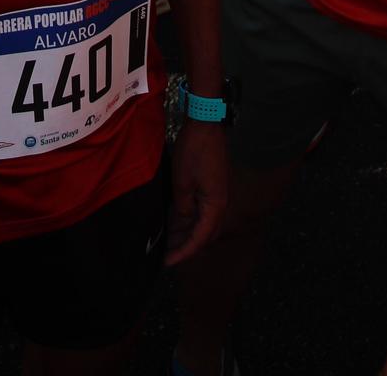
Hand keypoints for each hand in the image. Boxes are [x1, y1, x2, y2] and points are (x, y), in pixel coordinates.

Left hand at [165, 119, 227, 263]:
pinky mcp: (211, 186)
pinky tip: (174, 221)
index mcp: (215, 206)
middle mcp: (219, 204)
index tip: (168, 262)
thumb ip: (183, 207)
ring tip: (167, 242)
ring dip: (186, 233)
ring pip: (202, 223)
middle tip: (167, 256)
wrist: (205, 123)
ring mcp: (216, 195)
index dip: (184, 252)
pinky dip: (188, 218)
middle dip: (186, 246)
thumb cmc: (194, 151)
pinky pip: (200, 210)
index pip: (200, 238)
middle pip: (204, 234)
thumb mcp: (183, 182)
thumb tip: (183, 221)